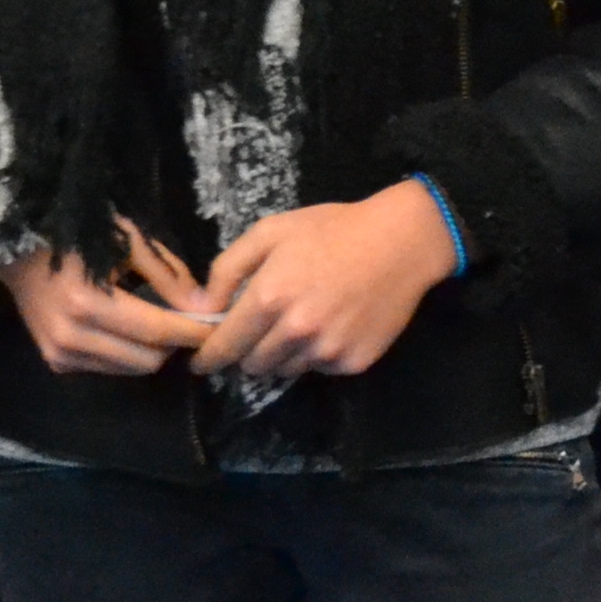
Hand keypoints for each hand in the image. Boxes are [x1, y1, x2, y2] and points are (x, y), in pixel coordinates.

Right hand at [0, 246, 216, 376]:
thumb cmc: (78, 235)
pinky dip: (129, 354)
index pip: (156, 329)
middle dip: (176, 344)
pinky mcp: (57, 364)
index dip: (193, 332)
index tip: (222, 326)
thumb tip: (205, 307)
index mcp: (87, 300)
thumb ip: (167, 275)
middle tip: (193, 323)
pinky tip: (132, 329)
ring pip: (131, 369)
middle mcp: (71, 336)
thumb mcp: (127, 240)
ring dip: (154, 351)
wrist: (18, 254)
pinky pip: (110, 368)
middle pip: (147, 359)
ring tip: (165, 324)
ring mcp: (61, 355)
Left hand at [194, 183, 459, 382]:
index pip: (224, 346)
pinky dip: (317, 354)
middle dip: (248, 351)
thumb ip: (228, 269)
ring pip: (285, 371)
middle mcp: (295, 331)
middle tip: (262, 328)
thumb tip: (198, 308)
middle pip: (252, 365)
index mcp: (269, 297)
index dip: (208, 357)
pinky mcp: (353, 362)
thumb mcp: (272, 232)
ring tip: (300, 322)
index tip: (202, 361)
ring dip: (282, 354)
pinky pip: (320, 369)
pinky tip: (332, 324)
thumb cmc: (332, 230)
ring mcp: (327, 350)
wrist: (402, 241)